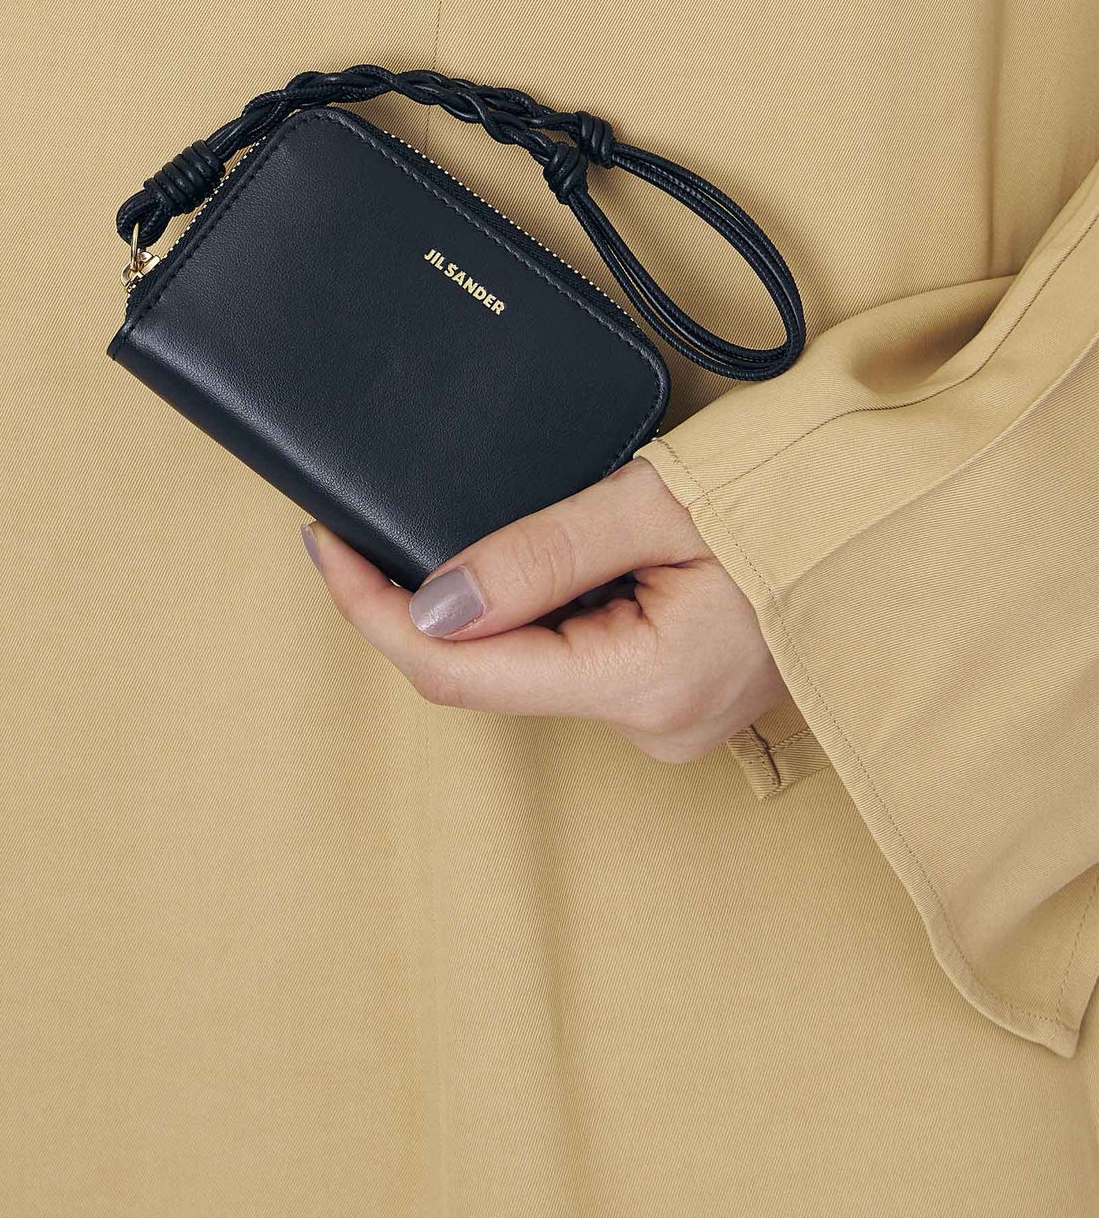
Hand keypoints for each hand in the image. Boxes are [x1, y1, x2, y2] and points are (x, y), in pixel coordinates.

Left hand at [301, 455, 785, 761]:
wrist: (894, 510)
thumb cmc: (798, 495)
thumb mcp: (656, 502)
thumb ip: (541, 554)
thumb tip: (428, 603)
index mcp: (647, 683)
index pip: (462, 671)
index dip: (373, 613)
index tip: (324, 546)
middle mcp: (652, 722)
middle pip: (486, 673)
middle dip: (412, 605)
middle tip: (355, 529)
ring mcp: (666, 715)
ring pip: (524, 666)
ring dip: (473, 606)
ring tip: (430, 534)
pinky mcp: (672, 695)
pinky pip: (568, 658)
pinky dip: (526, 611)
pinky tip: (508, 564)